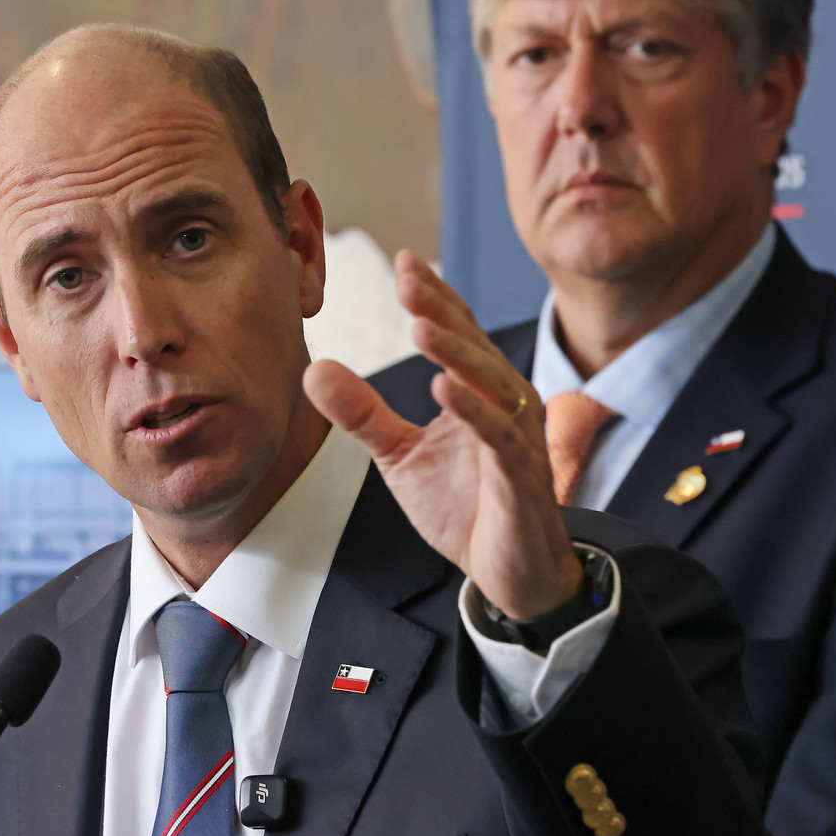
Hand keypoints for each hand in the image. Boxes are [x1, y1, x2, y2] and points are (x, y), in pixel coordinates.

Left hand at [304, 250, 580, 619]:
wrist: (508, 574)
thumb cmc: (465, 508)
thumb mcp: (400, 456)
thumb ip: (362, 413)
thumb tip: (315, 369)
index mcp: (479, 394)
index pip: (458, 334)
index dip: (434, 298)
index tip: (403, 261)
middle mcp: (505, 407)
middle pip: (474, 348)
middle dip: (441, 311)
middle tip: (407, 278)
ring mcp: (517, 441)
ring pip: (492, 384)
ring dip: (456, 354)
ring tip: (419, 326)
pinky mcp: (521, 479)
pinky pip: (500, 438)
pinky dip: (474, 411)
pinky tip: (444, 388)